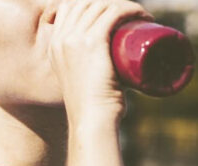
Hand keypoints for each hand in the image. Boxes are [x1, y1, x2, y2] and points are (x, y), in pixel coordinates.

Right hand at [46, 0, 153, 122]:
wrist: (91, 122)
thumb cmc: (93, 112)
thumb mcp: (84, 86)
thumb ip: (92, 76)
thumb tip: (116, 74)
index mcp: (55, 46)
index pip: (69, 7)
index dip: (93, 3)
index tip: (115, 13)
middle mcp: (61, 38)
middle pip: (86, 2)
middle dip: (110, 2)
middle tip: (133, 16)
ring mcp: (75, 39)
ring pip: (101, 5)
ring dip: (125, 5)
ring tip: (142, 17)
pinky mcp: (92, 43)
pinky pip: (113, 13)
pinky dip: (130, 9)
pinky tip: (141, 14)